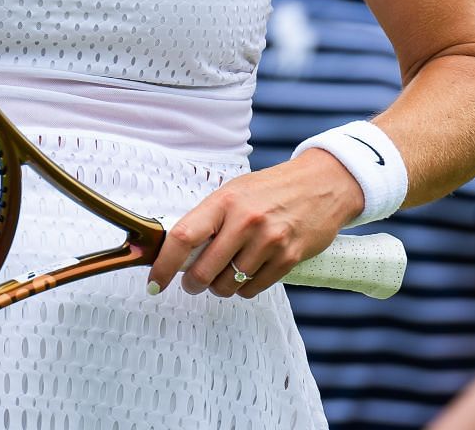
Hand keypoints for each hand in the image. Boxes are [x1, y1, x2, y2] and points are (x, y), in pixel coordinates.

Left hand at [146, 149, 363, 299]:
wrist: (320, 185)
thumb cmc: (270, 190)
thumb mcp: (234, 193)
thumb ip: (209, 220)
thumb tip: (177, 252)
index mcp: (224, 200)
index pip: (184, 237)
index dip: (163, 265)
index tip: (154, 282)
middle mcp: (245, 220)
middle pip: (203, 270)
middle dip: (192, 284)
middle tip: (192, 283)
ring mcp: (269, 241)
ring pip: (228, 284)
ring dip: (220, 288)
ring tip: (224, 275)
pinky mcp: (289, 258)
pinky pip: (254, 288)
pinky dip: (244, 288)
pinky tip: (246, 276)